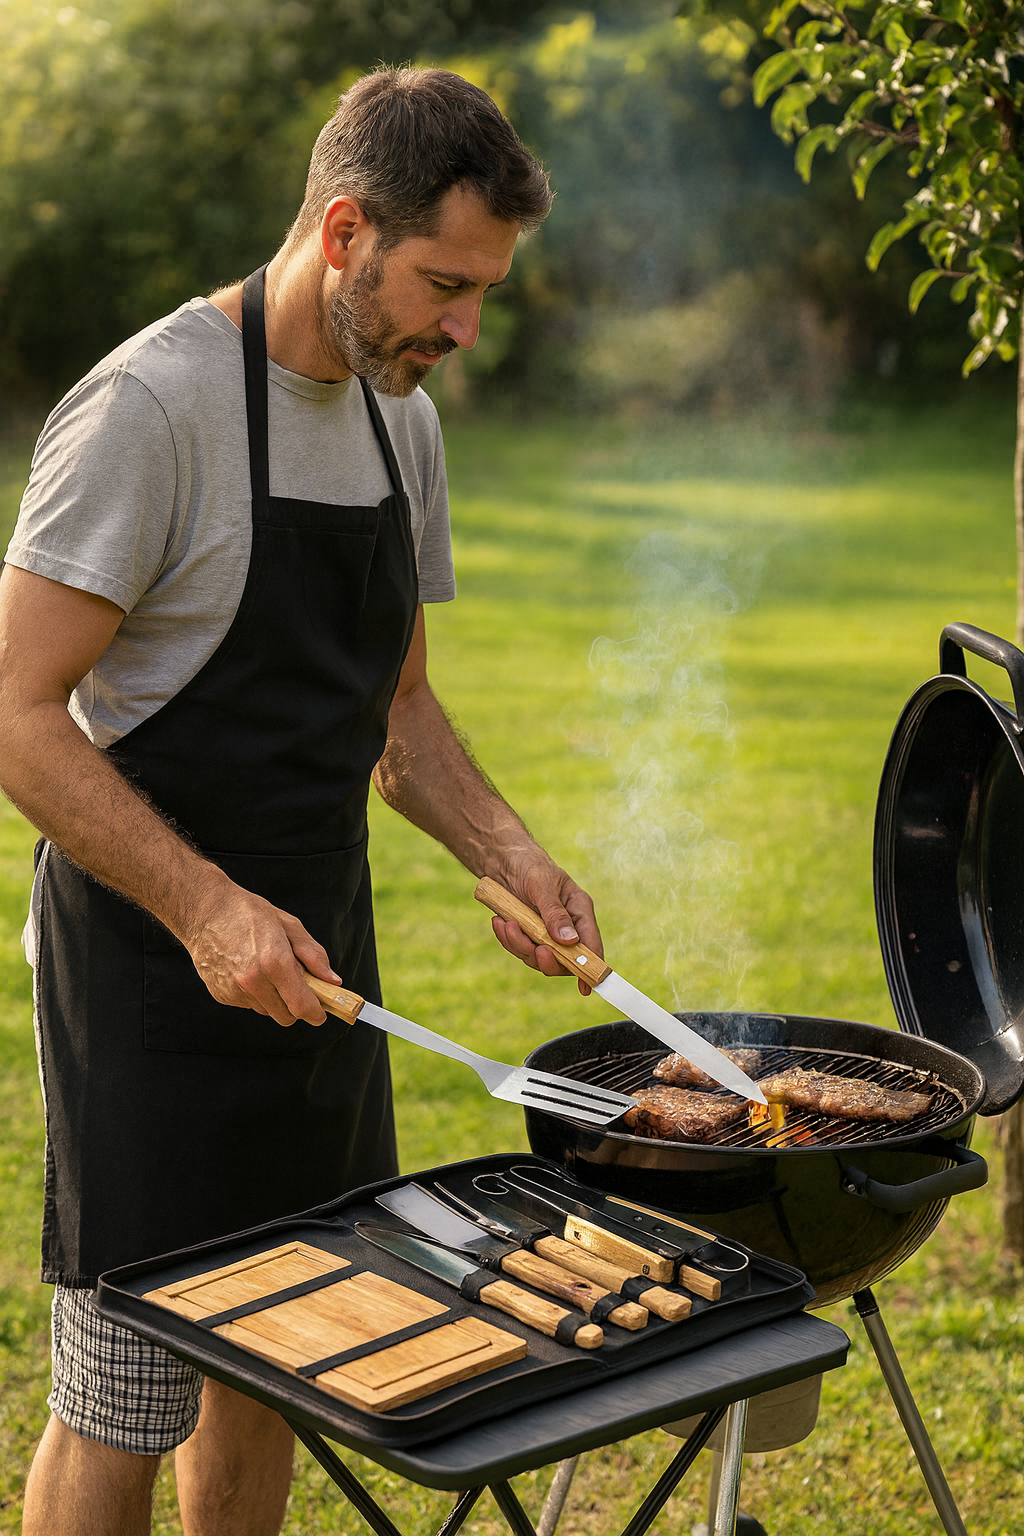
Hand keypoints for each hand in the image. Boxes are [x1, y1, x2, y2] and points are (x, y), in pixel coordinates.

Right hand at [181, 871, 339, 1025]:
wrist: (204, 910)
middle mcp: (253, 981)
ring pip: (267, 1010)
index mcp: (274, 962)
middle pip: (286, 1016)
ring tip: (267, 969)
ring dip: (274, 998)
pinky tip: (247, 970)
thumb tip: (333, 981)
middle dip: (296, 1005)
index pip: (302, 1006)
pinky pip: (248, 1004)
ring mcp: (235, 991)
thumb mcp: (289, 926)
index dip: (316, 1014)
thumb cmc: (249, 913)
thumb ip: (314, 956)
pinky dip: (255, 994)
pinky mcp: (222, 995)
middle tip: (297, 984)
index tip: (321, 1013)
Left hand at [487, 855, 602, 995]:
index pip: (591, 945)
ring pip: (538, 957)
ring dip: (520, 946)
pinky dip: (508, 940)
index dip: (590, 967)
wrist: (503, 859)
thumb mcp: (542, 884)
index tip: (585, 987)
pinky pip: (520, 949)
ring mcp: (546, 932)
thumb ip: (555, 913)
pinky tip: (499, 922)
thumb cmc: (530, 865)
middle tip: (535, 948)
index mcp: (580, 911)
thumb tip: (569, 941)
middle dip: (547, 959)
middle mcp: (566, 926)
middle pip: (564, 960)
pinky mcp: (527, 934)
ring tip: (506, 924)